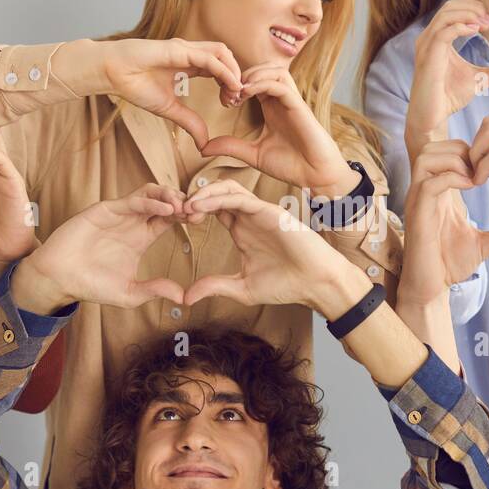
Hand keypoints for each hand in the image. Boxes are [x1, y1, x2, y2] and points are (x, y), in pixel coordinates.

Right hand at [12, 183, 187, 312]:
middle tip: (200, 209)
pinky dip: (151, 202)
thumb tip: (184, 297)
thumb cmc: (92, 285)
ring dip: (169, 196)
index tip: (203, 219)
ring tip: (184, 206)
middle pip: (163, 201)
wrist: (59, 280)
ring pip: (150, 194)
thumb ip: (155, 291)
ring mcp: (119, 214)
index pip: (170, 219)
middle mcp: (133, 222)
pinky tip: (167, 210)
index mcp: (141, 237)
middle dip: (183, 201)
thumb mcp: (130, 293)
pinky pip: (132, 200)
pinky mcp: (105, 210)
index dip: (187, 216)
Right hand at [101, 38, 245, 149]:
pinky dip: (224, 71)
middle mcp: (190, 53)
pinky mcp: (179, 49)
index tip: (230, 103)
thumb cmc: (134, 85)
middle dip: (237, 77)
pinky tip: (231, 86)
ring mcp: (185, 48)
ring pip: (222, 52)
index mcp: (189, 64)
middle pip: (226, 58)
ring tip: (236, 93)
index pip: (220, 68)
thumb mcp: (169, 109)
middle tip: (237, 99)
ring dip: (234, 71)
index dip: (230, 84)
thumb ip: (189, 122)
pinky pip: (209, 58)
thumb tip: (204, 144)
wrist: (111, 72)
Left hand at [180, 179, 365, 317]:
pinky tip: (199, 206)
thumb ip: (214, 287)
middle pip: (215, 194)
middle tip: (174, 211)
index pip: (212, 210)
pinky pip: (238, 197)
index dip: (191, 211)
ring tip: (184, 207)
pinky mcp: (269, 211)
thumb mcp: (241, 288)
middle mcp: (248, 218)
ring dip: (202, 194)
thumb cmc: (286, 284)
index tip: (174, 222)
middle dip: (192, 199)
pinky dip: (216, 198)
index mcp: (242, 231)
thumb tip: (185, 298)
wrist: (315, 283)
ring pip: (225, 190)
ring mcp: (259, 212)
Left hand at [198, 63, 358, 196]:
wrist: (314, 176)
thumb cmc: (290, 165)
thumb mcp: (253, 154)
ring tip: (238, 91)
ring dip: (253, 75)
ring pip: (274, 70)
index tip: (224, 100)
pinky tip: (247, 94)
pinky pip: (280, 84)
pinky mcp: (299, 106)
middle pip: (264, 68)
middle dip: (242, 75)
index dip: (236, 84)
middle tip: (228, 92)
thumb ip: (231, 147)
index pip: (254, 81)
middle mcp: (281, 100)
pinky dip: (262, 84)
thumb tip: (204, 147)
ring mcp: (291, 101)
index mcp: (271, 107)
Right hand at [399, 140, 488, 305]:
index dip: (467, 150)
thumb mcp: (485, 245)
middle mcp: (424, 191)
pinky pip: (429, 183)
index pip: (444, 153)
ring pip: (426, 157)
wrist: (429, 288)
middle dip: (460, 149)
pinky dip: (451, 178)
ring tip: (475, 177)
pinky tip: (471, 187)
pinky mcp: (417, 214)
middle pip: (432, 146)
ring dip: (454, 160)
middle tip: (483, 168)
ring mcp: (418, 201)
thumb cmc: (449, 265)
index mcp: (437, 192)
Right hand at [406, 0, 488, 160]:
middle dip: (474, 8)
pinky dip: (461, 27)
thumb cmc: (449, 98)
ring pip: (446, 14)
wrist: (431, 118)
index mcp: (438, 38)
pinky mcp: (427, 56)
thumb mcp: (481, 80)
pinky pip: (443, 32)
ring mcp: (426, 45)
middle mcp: (429, 37)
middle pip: (451, 6)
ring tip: (487, 25)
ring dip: (470, 15)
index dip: (477, 10)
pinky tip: (477, 31)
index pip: (455, 9)